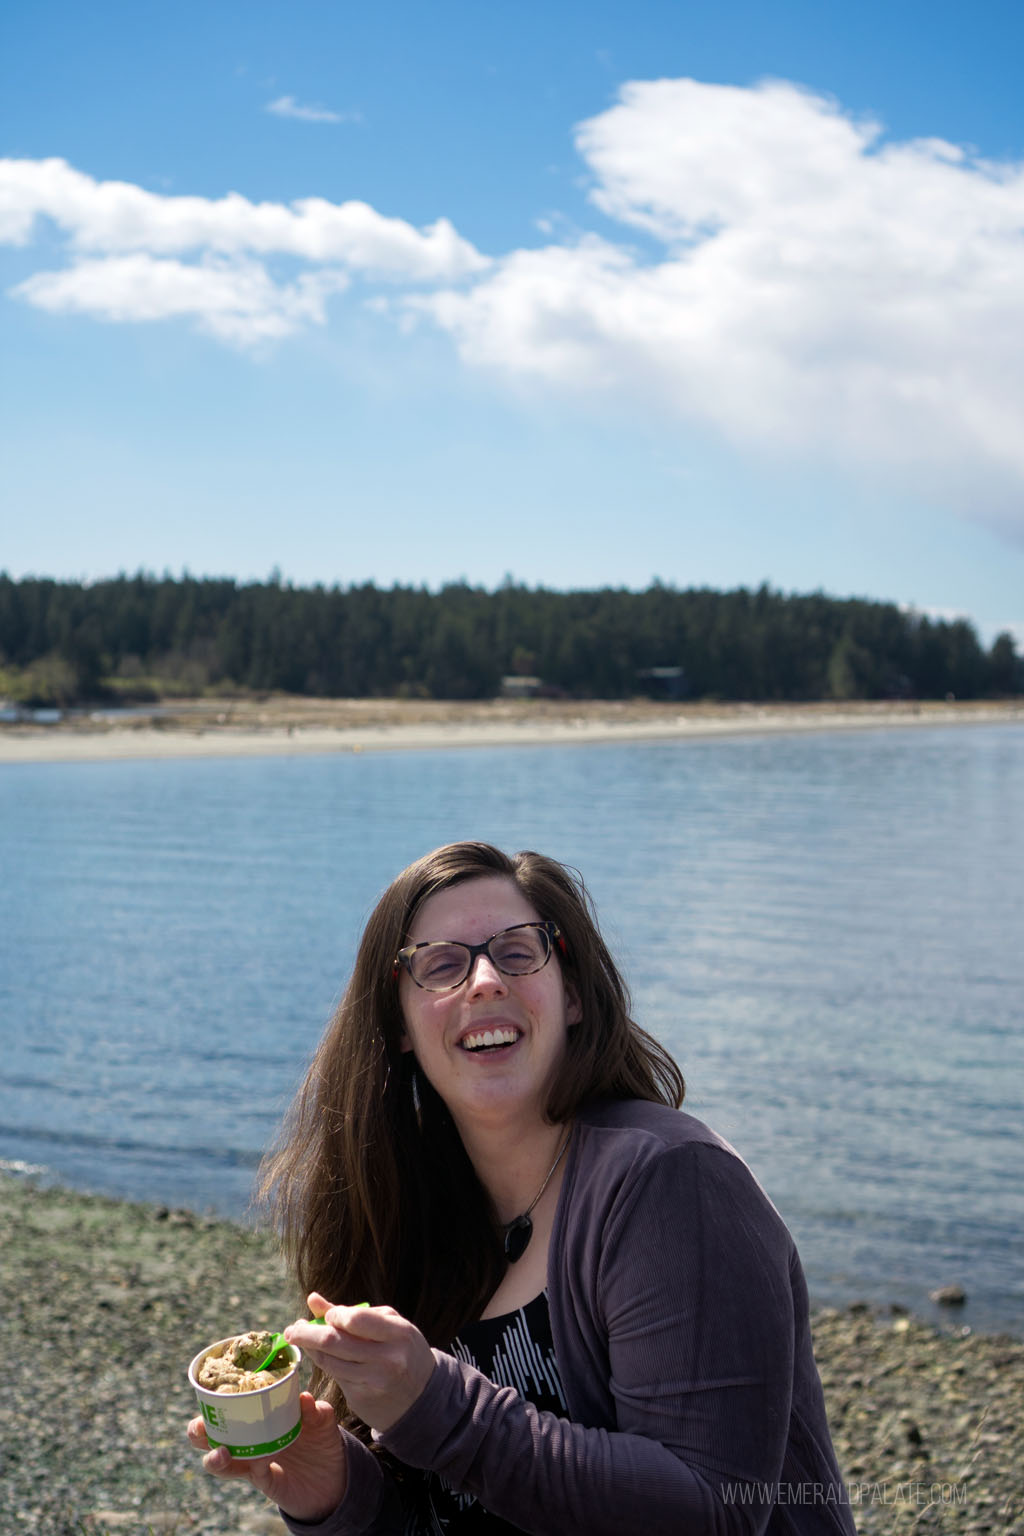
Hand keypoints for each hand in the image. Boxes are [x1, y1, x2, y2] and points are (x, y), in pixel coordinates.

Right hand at [187, 1390, 346, 1522]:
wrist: (334, 1477)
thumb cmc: (320, 1441)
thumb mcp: (321, 1421)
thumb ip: (315, 1410)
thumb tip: (304, 1397)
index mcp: (255, 1417)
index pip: (226, 1406)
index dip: (210, 1400)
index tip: (206, 1389)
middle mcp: (248, 1440)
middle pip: (209, 1436)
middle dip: (197, 1432)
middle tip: (199, 1426)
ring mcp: (253, 1462)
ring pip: (221, 1463)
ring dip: (214, 1458)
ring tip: (221, 1452)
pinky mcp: (265, 1481)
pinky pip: (252, 1474)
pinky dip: (254, 1466)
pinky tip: (260, 1461)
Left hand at [285, 1292, 435, 1432]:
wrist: (421, 1397)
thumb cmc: (402, 1349)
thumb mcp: (387, 1325)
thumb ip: (351, 1312)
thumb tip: (312, 1299)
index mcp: (398, 1333)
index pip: (356, 1320)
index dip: (334, 1315)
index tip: (327, 1314)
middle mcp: (387, 1359)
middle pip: (335, 1342)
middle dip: (306, 1334)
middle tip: (291, 1330)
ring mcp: (374, 1382)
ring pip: (330, 1361)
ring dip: (310, 1349)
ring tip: (299, 1338)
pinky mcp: (363, 1398)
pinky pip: (334, 1376)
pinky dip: (323, 1363)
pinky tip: (318, 1354)